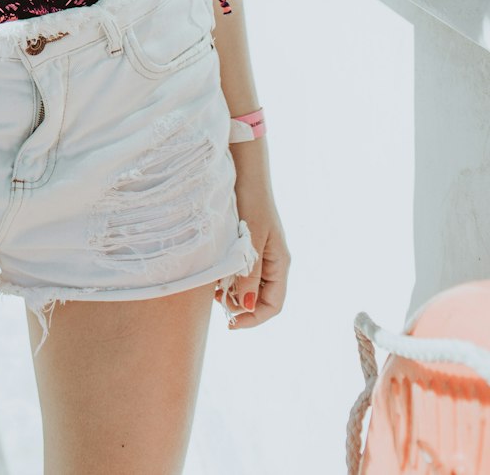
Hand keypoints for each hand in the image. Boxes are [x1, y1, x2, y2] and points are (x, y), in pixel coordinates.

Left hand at [215, 157, 290, 328]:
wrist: (246, 170)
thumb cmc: (251, 202)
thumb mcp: (250, 241)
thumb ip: (249, 274)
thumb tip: (246, 306)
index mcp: (279, 263)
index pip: (273, 306)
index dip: (254, 319)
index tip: (230, 324)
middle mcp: (272, 261)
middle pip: (261, 299)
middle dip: (240, 306)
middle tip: (217, 302)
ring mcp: (261, 253)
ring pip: (249, 286)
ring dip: (233, 292)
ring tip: (214, 288)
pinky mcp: (248, 244)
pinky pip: (241, 270)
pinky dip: (229, 277)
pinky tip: (215, 273)